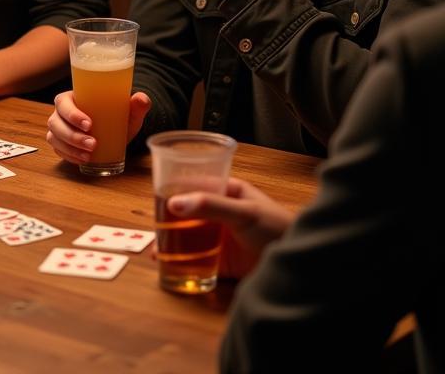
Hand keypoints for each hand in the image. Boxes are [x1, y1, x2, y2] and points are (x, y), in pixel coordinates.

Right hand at [46, 89, 150, 165]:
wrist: (116, 129)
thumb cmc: (117, 115)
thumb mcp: (128, 111)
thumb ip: (137, 105)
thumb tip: (142, 99)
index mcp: (72, 98)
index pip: (62, 102)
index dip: (71, 114)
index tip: (89, 124)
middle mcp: (61, 112)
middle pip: (56, 122)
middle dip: (72, 135)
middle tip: (93, 144)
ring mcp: (59, 128)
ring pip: (54, 137)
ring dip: (70, 148)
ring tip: (89, 155)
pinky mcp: (61, 143)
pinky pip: (58, 150)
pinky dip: (69, 156)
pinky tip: (83, 160)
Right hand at [165, 177, 293, 279]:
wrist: (302, 266)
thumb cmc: (278, 228)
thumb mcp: (244, 212)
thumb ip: (210, 206)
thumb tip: (172, 202)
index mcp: (228, 192)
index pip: (195, 185)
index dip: (174, 189)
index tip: (155, 195)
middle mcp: (221, 214)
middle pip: (188, 213)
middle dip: (167, 219)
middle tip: (150, 226)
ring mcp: (221, 238)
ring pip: (189, 237)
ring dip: (170, 242)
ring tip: (154, 250)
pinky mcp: (222, 262)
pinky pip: (196, 260)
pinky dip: (180, 263)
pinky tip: (167, 266)